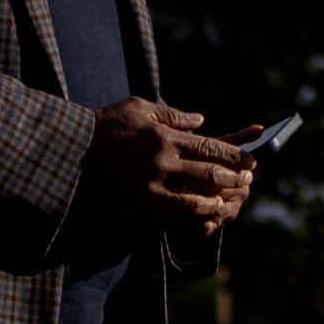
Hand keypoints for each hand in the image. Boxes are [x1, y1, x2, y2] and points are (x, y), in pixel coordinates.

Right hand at [90, 96, 254, 234]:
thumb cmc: (106, 125)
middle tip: (247, 181)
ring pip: (196, 199)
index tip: (251, 160)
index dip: (235, 156)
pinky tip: (205, 214)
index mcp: (165, 137)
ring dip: (216, 201)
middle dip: (232, 179)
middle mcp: (162, 163)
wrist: (72, 152)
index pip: (211, 148)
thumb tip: (200, 122)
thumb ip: (172, 115)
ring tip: (228, 201)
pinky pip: (175, 215)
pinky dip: (195, 215)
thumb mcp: (138, 108)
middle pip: (209, 174)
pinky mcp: (141, 203)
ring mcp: (152, 186)